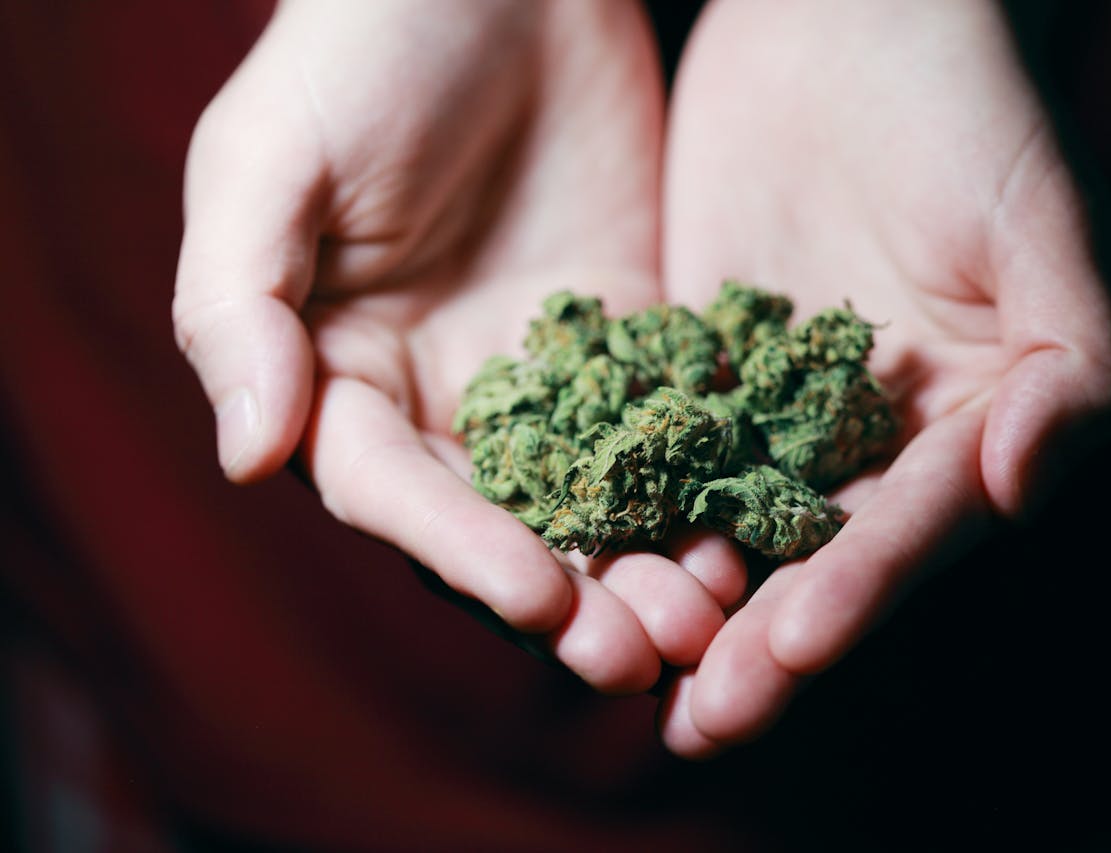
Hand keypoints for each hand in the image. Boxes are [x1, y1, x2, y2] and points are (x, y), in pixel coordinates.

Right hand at [173, 0, 726, 692]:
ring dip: (642, 569)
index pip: (394, 494)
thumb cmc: (360, 49)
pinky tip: (749, 532)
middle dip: (566, 598)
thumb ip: (242, 306)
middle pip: (500, 527)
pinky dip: (702, 490)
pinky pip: (666, 435)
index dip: (460, 551)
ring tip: (706, 621)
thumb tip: (246, 456)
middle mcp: (442, 401)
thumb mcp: (270, 160)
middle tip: (637, 654)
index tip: (536, 599)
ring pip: (593, 504)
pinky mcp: (631, 346)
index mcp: (342, 378)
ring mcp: (545, 381)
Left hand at [657, 0, 1110, 755]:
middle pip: (811, 560)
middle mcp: (868, 445)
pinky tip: (568, 559)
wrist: (848, 24)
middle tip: (697, 716)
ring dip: (676, 600)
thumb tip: (1023, 492)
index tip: (793, 648)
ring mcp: (773, 415)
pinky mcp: (690, 374)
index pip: (909, 534)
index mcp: (964, 434)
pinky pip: (649, 450)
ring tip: (620, 666)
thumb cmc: (974, 115)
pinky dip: (615, 507)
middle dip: (757, 641)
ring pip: (722, 525)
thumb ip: (1073, 372)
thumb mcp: (1048, 236)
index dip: (858, 595)